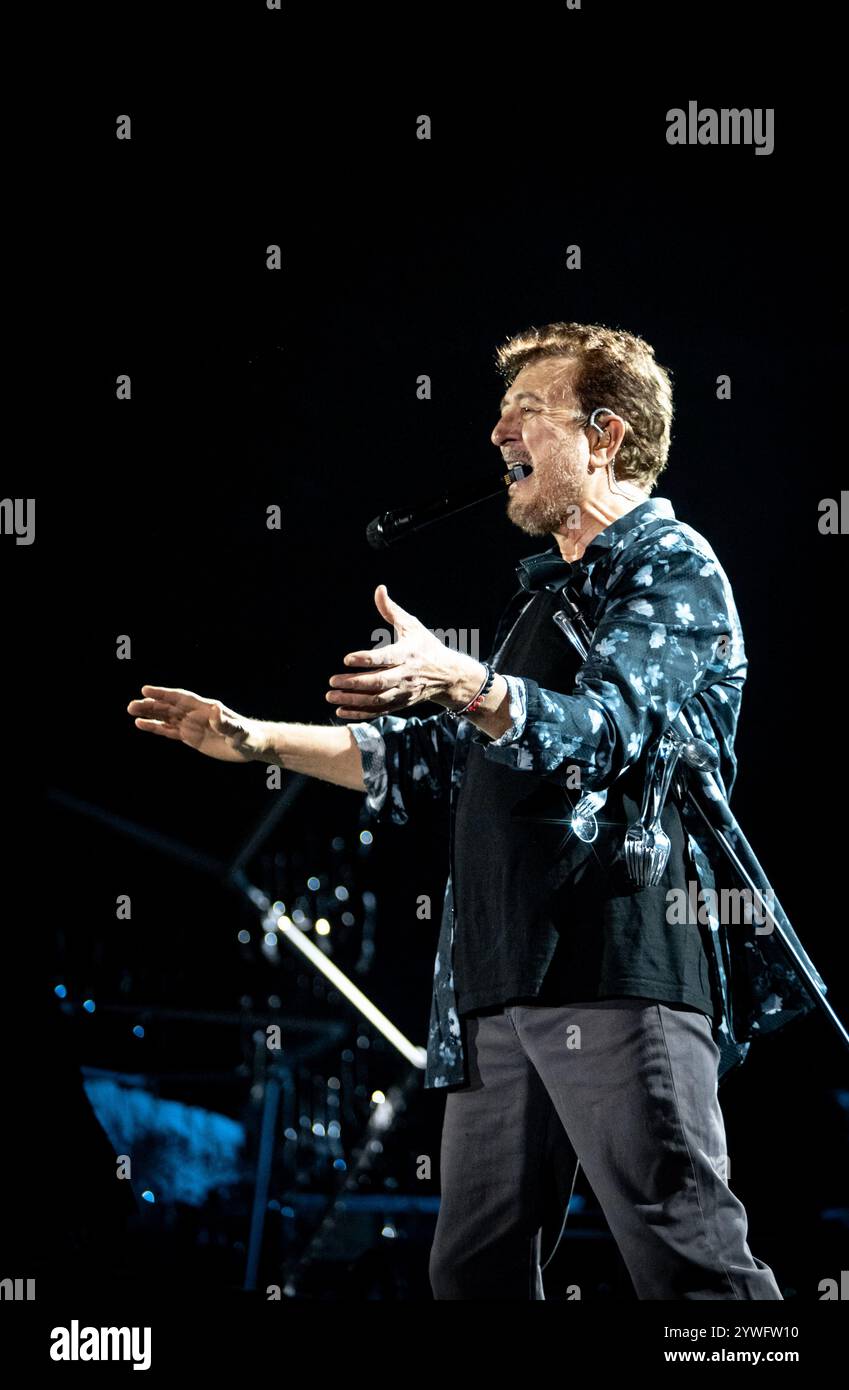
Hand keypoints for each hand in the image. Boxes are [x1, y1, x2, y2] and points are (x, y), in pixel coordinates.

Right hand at [127, 686, 266, 762]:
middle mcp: (195, 713)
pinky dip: (156, 728)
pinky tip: (141, 724)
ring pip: (166, 717)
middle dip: (151, 705)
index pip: (180, 698)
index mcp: (205, 708)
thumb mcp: (238, 730)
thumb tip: (215, 709)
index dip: (163, 694)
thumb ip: (226, 721)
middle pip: (169, 706)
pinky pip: (169, 731)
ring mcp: (191, 724)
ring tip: (132, 712)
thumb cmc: (248, 736)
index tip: (146, 690)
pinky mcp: (190, 737)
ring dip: (149, 714)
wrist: (251, 745)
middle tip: (131, 705)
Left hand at [325, 584, 482, 719]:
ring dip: (352, 700)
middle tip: (332, 681)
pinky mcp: (400, 703)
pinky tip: (341, 710)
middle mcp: (406, 675)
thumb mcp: (412, 626)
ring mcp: (403, 692)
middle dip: (354, 683)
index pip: (385, 658)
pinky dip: (360, 713)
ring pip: (376, 699)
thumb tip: (379, 589)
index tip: (347, 659)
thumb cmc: (426, 646)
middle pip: (379, 682)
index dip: (366, 659)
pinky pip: (378, 711)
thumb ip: (391, 610)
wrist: (448, 675)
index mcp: (408, 654)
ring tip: (331, 696)